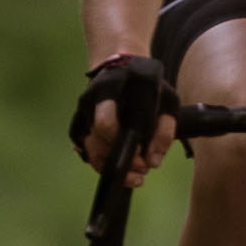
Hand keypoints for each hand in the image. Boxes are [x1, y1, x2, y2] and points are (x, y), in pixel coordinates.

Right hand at [75, 54, 180, 177]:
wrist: (123, 69)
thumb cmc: (148, 86)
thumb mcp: (166, 99)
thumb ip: (164, 129)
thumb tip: (153, 161)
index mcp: (110, 87)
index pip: (104, 122)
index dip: (121, 142)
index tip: (141, 153)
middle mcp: (90, 99)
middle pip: (95, 139)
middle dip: (119, 159)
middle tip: (143, 169)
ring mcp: (82, 112)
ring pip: (89, 148)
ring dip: (112, 167)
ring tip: (137, 177)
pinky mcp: (79, 124)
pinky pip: (86, 151)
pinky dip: (103, 165)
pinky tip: (123, 171)